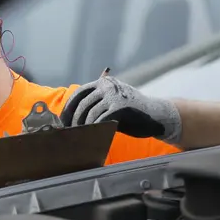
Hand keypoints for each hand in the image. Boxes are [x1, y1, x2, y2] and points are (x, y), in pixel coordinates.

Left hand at [59, 75, 180, 142]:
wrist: (158, 116)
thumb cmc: (132, 113)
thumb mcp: (112, 103)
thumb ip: (96, 104)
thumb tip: (71, 118)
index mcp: (103, 82)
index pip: (78, 94)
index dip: (68, 109)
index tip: (61, 122)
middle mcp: (107, 86)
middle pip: (82, 104)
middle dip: (73, 120)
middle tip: (67, 133)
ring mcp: (114, 95)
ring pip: (89, 113)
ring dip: (82, 127)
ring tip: (78, 137)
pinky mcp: (120, 107)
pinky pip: (100, 119)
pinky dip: (93, 129)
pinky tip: (90, 137)